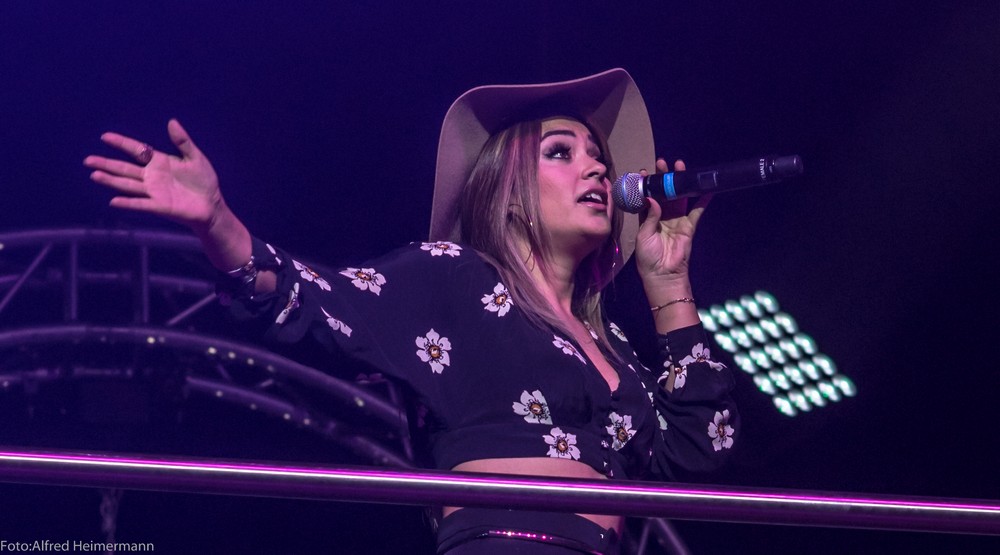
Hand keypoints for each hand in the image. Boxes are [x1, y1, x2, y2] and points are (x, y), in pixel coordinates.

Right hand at [84, 119, 223, 232]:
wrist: (212, 204)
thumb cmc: (203, 181)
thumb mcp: (195, 158)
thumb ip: (183, 141)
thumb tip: (172, 121)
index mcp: (159, 162)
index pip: (136, 150)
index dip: (121, 143)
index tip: (105, 137)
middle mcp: (152, 176)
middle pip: (125, 168)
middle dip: (106, 164)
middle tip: (88, 160)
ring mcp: (154, 192)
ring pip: (128, 185)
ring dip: (111, 180)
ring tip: (94, 175)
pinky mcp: (159, 206)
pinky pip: (141, 204)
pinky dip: (128, 203)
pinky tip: (113, 201)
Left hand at [633, 158, 710, 287]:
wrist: (663, 274)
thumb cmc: (648, 256)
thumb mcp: (643, 235)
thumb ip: (649, 216)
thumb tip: (652, 198)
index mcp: (647, 218)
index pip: (646, 197)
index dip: (646, 185)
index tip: (645, 172)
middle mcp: (662, 217)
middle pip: (664, 193)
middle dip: (664, 178)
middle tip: (663, 163)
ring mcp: (676, 221)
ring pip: (679, 198)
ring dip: (680, 183)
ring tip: (680, 167)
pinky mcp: (689, 227)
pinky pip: (697, 212)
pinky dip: (702, 201)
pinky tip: (707, 190)